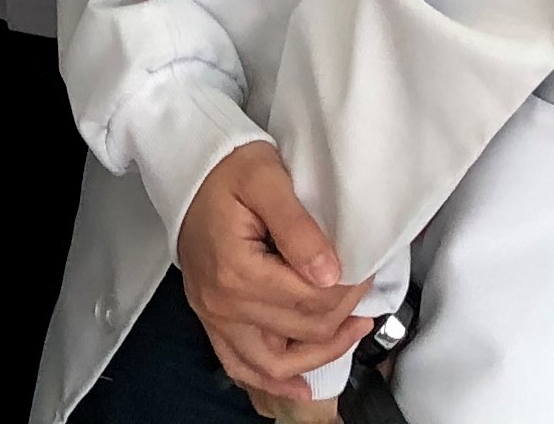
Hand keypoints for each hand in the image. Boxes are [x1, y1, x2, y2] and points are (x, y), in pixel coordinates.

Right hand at [178, 141, 370, 402]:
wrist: (187, 167)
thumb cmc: (227, 167)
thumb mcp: (266, 179)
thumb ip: (298, 228)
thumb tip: (329, 274)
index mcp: (237, 270)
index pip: (310, 300)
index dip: (348, 290)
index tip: (366, 268)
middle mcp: (223, 303)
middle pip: (300, 332)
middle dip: (342, 314)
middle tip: (364, 287)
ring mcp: (214, 316)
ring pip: (275, 364)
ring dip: (319, 355)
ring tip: (353, 332)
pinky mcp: (212, 318)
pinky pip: (241, 365)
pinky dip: (271, 381)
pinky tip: (302, 385)